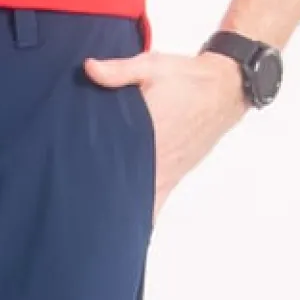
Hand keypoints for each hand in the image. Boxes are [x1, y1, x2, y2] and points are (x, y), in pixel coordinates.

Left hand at [85, 50, 248, 219]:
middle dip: (103, 209)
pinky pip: (156, 203)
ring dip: (122, 216)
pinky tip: (127, 232)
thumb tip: (89, 68)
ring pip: (142, 206)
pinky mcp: (173, 177)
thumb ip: (118, 71)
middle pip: (127, 196)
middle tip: (77, 222)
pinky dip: (142, 216)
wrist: (225, 89)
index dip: (95, 186)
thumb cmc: (187, 78)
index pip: (117, 169)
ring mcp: (167, 174)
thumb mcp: (151, 66)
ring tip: (96, 233)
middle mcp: (158, 162)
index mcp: (148, 137)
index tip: (74, 199)